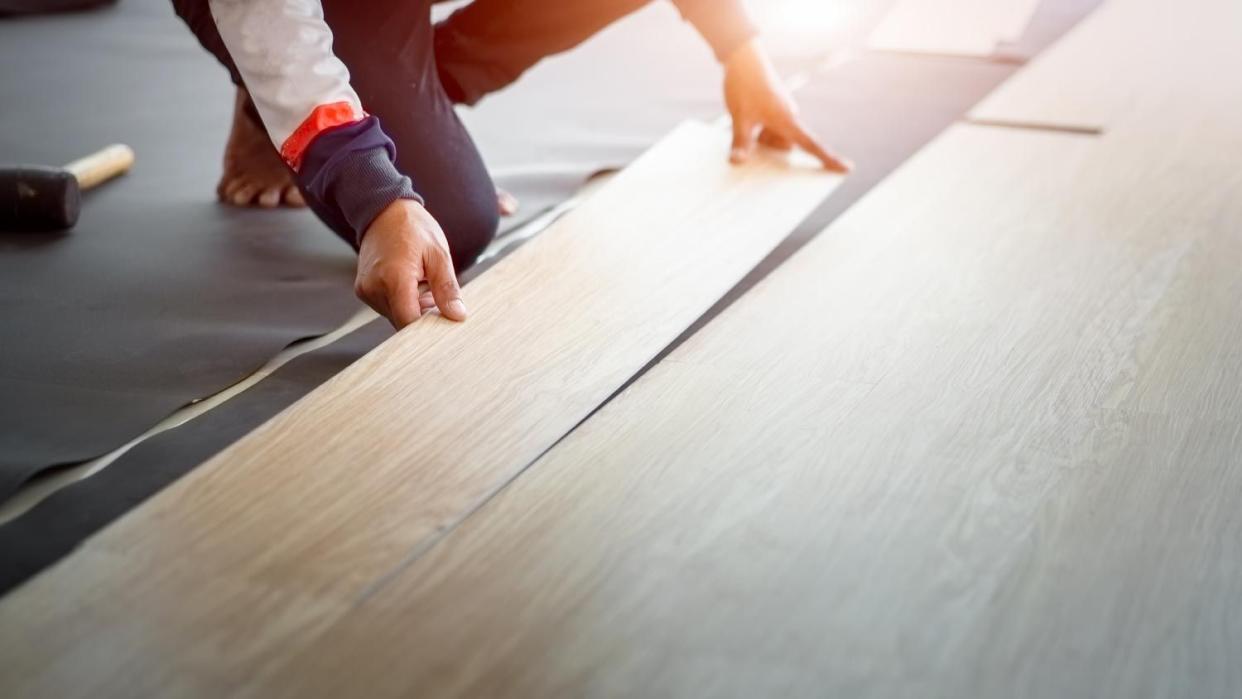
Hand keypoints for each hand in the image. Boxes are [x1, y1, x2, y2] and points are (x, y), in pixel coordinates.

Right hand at [355, 199, 467, 329]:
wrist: (383, 209)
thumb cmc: (411, 226)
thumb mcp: (438, 254)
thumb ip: (447, 289)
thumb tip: (456, 315)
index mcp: (394, 279)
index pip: (409, 323)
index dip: (428, 329)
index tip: (443, 323)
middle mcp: (374, 288)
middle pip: (402, 322)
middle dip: (423, 315)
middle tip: (437, 295)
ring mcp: (366, 290)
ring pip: (395, 316)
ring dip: (413, 308)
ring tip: (423, 283)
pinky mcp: (363, 289)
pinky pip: (387, 306)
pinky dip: (402, 301)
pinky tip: (411, 283)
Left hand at [722, 38, 851, 172]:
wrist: (743, 57)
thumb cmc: (744, 86)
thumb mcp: (740, 118)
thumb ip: (740, 142)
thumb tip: (737, 162)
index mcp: (787, 120)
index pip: (812, 145)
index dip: (829, 159)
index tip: (847, 169)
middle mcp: (789, 117)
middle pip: (785, 145)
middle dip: (768, 146)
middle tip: (750, 132)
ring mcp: (782, 112)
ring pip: (775, 137)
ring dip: (761, 136)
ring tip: (745, 120)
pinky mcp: (775, 107)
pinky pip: (769, 127)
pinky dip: (758, 128)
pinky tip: (746, 115)